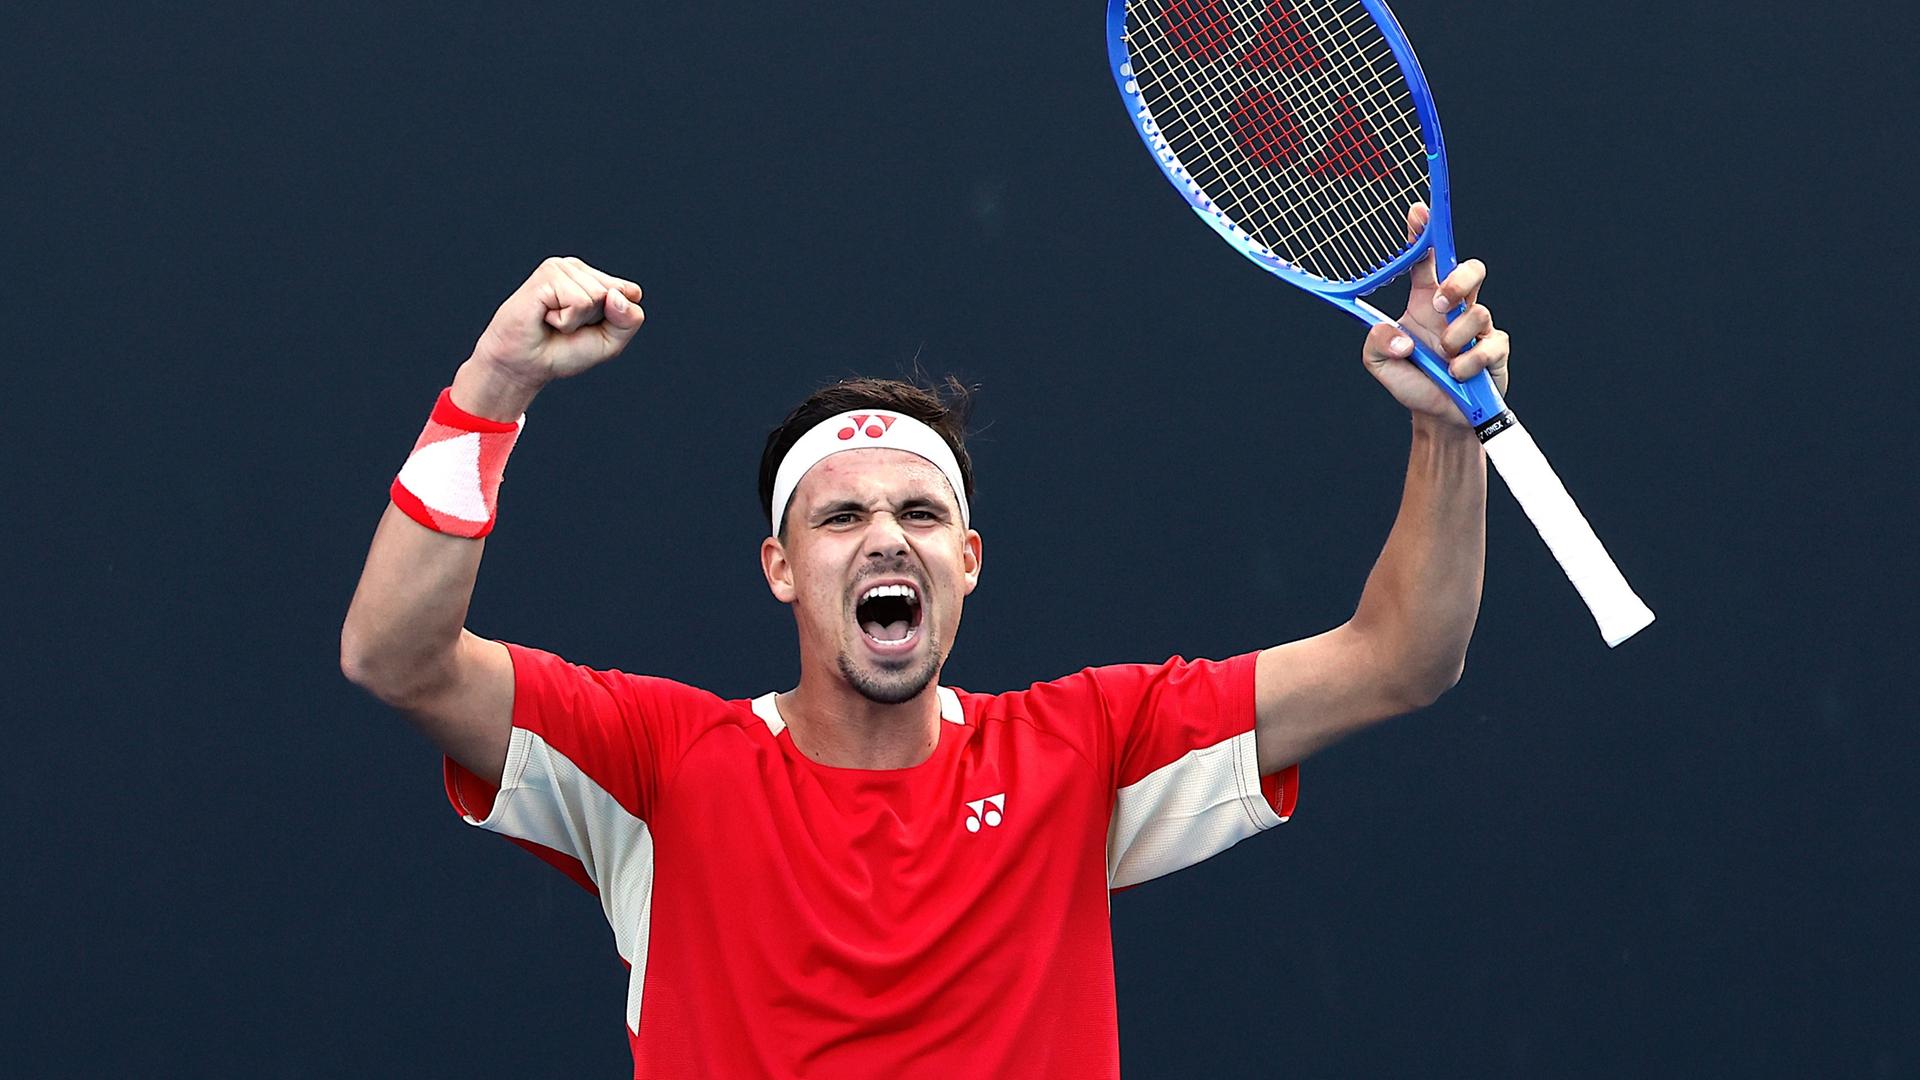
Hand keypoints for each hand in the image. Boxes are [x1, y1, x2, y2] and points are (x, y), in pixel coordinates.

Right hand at [469, 256, 645, 386]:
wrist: (524, 365)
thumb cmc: (563, 351)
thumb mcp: (610, 341)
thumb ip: (629, 320)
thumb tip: (618, 296)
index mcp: (593, 278)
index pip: (630, 292)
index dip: (616, 320)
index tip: (587, 327)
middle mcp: (577, 268)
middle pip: (616, 294)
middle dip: (595, 320)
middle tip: (566, 326)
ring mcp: (561, 268)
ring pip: (598, 297)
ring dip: (577, 320)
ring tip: (554, 321)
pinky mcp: (547, 275)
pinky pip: (579, 302)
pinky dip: (566, 320)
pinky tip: (545, 317)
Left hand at [1361, 203, 1509, 425]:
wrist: (1440, 419)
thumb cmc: (1413, 383)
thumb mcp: (1380, 364)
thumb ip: (1375, 343)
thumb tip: (1398, 336)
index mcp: (1425, 302)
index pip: (1426, 261)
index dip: (1423, 236)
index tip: (1417, 213)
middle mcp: (1454, 309)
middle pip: (1469, 270)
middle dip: (1457, 281)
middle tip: (1439, 304)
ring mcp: (1478, 327)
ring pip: (1477, 312)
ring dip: (1454, 341)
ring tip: (1444, 362)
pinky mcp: (1497, 348)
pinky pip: (1489, 345)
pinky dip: (1468, 364)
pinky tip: (1457, 376)